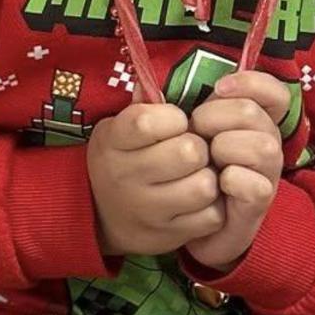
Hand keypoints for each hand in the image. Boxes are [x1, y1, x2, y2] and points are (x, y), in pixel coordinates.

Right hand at [88, 103, 225, 256]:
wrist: (101, 216)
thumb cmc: (121, 159)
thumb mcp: (117, 129)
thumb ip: (141, 106)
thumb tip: (155, 79)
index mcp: (112, 142)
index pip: (150, 120)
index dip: (174, 118)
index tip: (174, 123)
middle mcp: (124, 176)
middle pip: (188, 152)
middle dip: (198, 147)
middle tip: (191, 151)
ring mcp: (147, 209)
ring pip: (204, 185)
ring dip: (208, 177)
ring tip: (197, 174)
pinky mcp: (169, 235)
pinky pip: (211, 216)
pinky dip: (213, 206)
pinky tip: (199, 199)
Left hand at [184, 71, 291, 270]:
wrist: (176, 217)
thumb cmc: (176, 165)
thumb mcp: (170, 131)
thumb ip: (164, 106)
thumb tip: (143, 85)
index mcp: (250, 119)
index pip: (274, 93)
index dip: (252, 83)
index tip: (218, 87)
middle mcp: (265, 142)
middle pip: (254, 113)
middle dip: (216, 116)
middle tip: (196, 130)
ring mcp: (265, 174)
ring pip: (263, 147)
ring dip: (225, 147)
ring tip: (205, 157)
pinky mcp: (257, 205)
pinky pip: (256, 186)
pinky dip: (233, 180)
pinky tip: (217, 181)